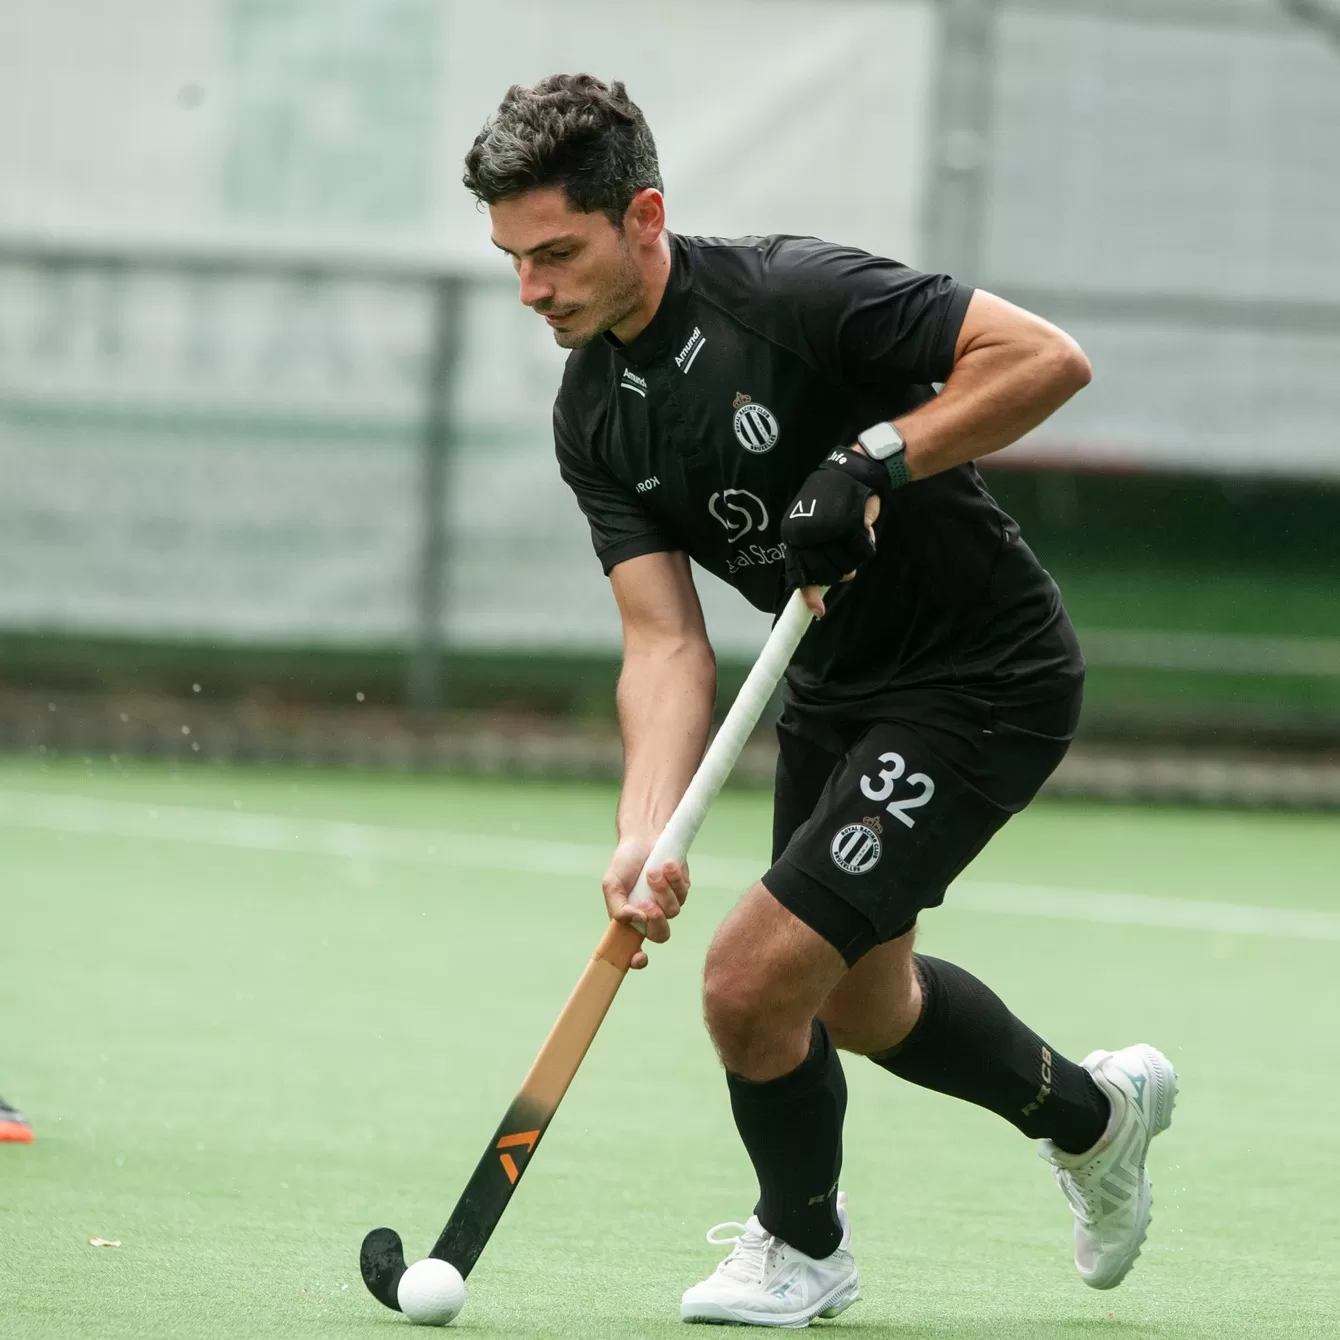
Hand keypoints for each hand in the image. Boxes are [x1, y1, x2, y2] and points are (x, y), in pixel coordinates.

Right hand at [601, 837, 690, 969]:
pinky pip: (682, 892)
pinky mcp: (682, 891)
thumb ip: (617, 906)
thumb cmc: (625, 863)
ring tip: (652, 871)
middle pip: (661, 935)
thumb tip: (636, 920)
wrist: (643, 838)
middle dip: (657, 920)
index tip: (640, 957)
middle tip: (648, 903)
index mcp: (630, 920)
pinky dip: (673, 878)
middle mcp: (650, 917)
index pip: (635, 949)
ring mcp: (668, 904)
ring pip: (673, 911)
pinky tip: (666, 864)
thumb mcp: (612, 884)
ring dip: (662, 891)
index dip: (637, 959)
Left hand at [783, 446, 885, 615]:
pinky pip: (863, 552)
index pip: (799, 572)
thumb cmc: (832, 502)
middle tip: (845, 557)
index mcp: (793, 536)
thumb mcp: (813, 527)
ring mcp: (829, 532)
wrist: (853, 471)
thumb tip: (814, 595)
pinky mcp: (851, 526)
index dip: (808, 594)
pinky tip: (863, 531)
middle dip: (838, 572)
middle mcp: (807, 535)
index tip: (818, 611)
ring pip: (845, 566)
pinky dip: (867, 546)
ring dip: (853, 558)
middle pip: (826, 574)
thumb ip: (813, 556)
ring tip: (852, 538)